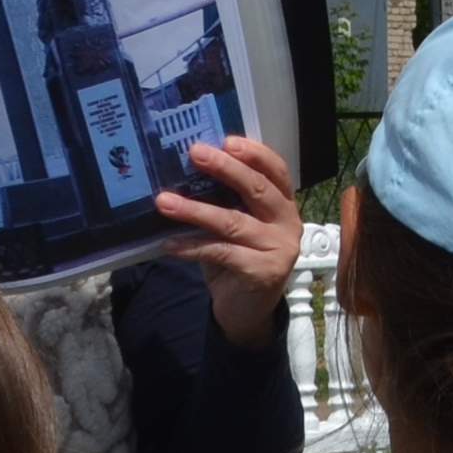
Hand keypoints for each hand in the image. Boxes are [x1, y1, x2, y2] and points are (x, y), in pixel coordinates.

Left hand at [155, 135, 301, 349]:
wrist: (246, 312)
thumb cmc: (236, 259)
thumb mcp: (235, 225)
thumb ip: (224, 201)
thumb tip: (184, 171)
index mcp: (284, 204)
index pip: (276, 170)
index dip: (254, 153)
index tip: (226, 140)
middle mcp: (288, 223)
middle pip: (257, 189)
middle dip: (224, 169)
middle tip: (194, 153)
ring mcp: (280, 249)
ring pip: (234, 222)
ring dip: (195, 210)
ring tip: (164, 201)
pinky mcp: (265, 272)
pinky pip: (222, 253)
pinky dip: (193, 246)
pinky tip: (169, 244)